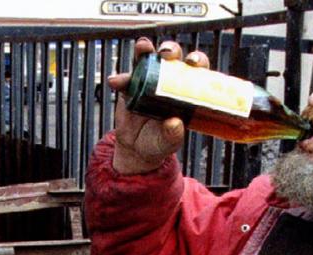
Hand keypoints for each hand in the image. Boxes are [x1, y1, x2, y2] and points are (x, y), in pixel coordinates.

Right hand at [108, 38, 211, 173]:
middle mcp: (168, 79)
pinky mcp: (130, 86)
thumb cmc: (160, 141)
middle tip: (166, 53)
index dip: (197, 60)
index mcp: (186, 89)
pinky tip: (116, 82)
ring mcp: (148, 80)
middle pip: (173, 56)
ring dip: (145, 49)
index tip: (193, 62)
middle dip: (171, 49)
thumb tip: (174, 124)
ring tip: (143, 48)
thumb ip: (173, 134)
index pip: (196, 69)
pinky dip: (120, 78)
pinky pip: (125, 77)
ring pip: (149, 58)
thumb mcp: (169, 141)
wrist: (137, 148)